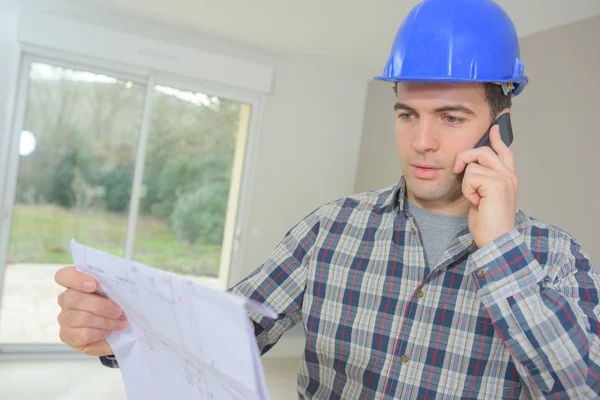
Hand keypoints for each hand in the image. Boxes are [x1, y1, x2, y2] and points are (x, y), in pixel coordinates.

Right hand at [55, 266, 126, 355]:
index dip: (76, 278)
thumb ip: (112, 286)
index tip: (94, 284)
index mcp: (75, 284)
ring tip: (120, 323)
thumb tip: (123, 282)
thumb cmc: (114, 307)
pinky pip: (83, 334)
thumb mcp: (114, 293)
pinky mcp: (67, 335)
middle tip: (118, 311)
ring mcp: (64, 318)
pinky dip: (100, 332)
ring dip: (105, 321)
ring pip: (81, 318)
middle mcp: (65, 299)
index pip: (64, 275)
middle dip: (101, 306)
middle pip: (74, 299)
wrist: (112, 333)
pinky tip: (109, 331)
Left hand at [453, 126, 518, 247]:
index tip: (495, 126)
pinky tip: (477, 203)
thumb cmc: (488, 223)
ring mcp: (504, 178)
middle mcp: (509, 175)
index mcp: (508, 178)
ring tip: (476, 199)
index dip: (497, 138)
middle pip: (483, 151)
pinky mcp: (496, 183)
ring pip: (473, 164)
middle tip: (457, 171)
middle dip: (465, 158)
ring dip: (467, 183)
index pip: (504, 151)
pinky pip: (470, 176)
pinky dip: (468, 190)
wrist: (496, 240)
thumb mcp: (483, 197)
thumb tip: (469, 168)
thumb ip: (482, 181)